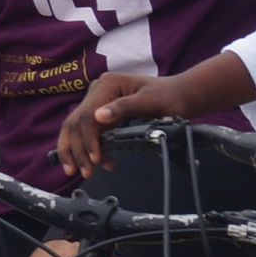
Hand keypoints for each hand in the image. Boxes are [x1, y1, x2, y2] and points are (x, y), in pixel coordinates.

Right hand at [55, 71, 199, 177]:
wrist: (179, 96)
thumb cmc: (169, 97)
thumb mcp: (149, 101)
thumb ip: (123, 107)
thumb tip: (99, 116)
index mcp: (107, 84)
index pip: (87, 115)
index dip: (88, 139)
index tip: (95, 159)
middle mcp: (98, 91)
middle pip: (76, 123)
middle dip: (76, 150)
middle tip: (83, 172)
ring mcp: (99, 102)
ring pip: (76, 128)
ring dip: (76, 151)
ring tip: (84, 171)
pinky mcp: (103, 113)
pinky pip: (88, 132)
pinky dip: (89, 148)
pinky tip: (100, 161)